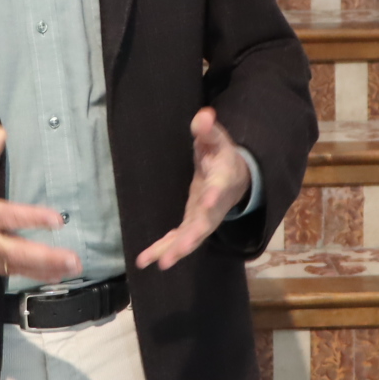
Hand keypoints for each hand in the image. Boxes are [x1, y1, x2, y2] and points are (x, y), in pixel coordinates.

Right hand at [0, 126, 81, 282]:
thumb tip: (3, 132)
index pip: (7, 216)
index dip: (32, 218)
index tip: (57, 220)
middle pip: (13, 251)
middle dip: (45, 257)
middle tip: (72, 260)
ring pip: (9, 266)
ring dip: (39, 270)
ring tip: (66, 271)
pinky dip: (22, 274)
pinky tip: (44, 275)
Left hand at [136, 108, 253, 270]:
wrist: (234, 177)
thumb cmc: (222, 155)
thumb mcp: (217, 139)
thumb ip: (208, 130)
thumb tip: (203, 116)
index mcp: (222, 181)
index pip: (219, 189)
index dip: (213, 195)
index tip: (207, 201)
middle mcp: (214, 206)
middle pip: (205, 224)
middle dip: (191, 238)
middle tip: (178, 252)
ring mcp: (203, 218)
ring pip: (190, 238)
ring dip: (175, 251)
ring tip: (158, 264)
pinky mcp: (192, 224)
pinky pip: (177, 240)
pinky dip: (162, 250)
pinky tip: (144, 261)